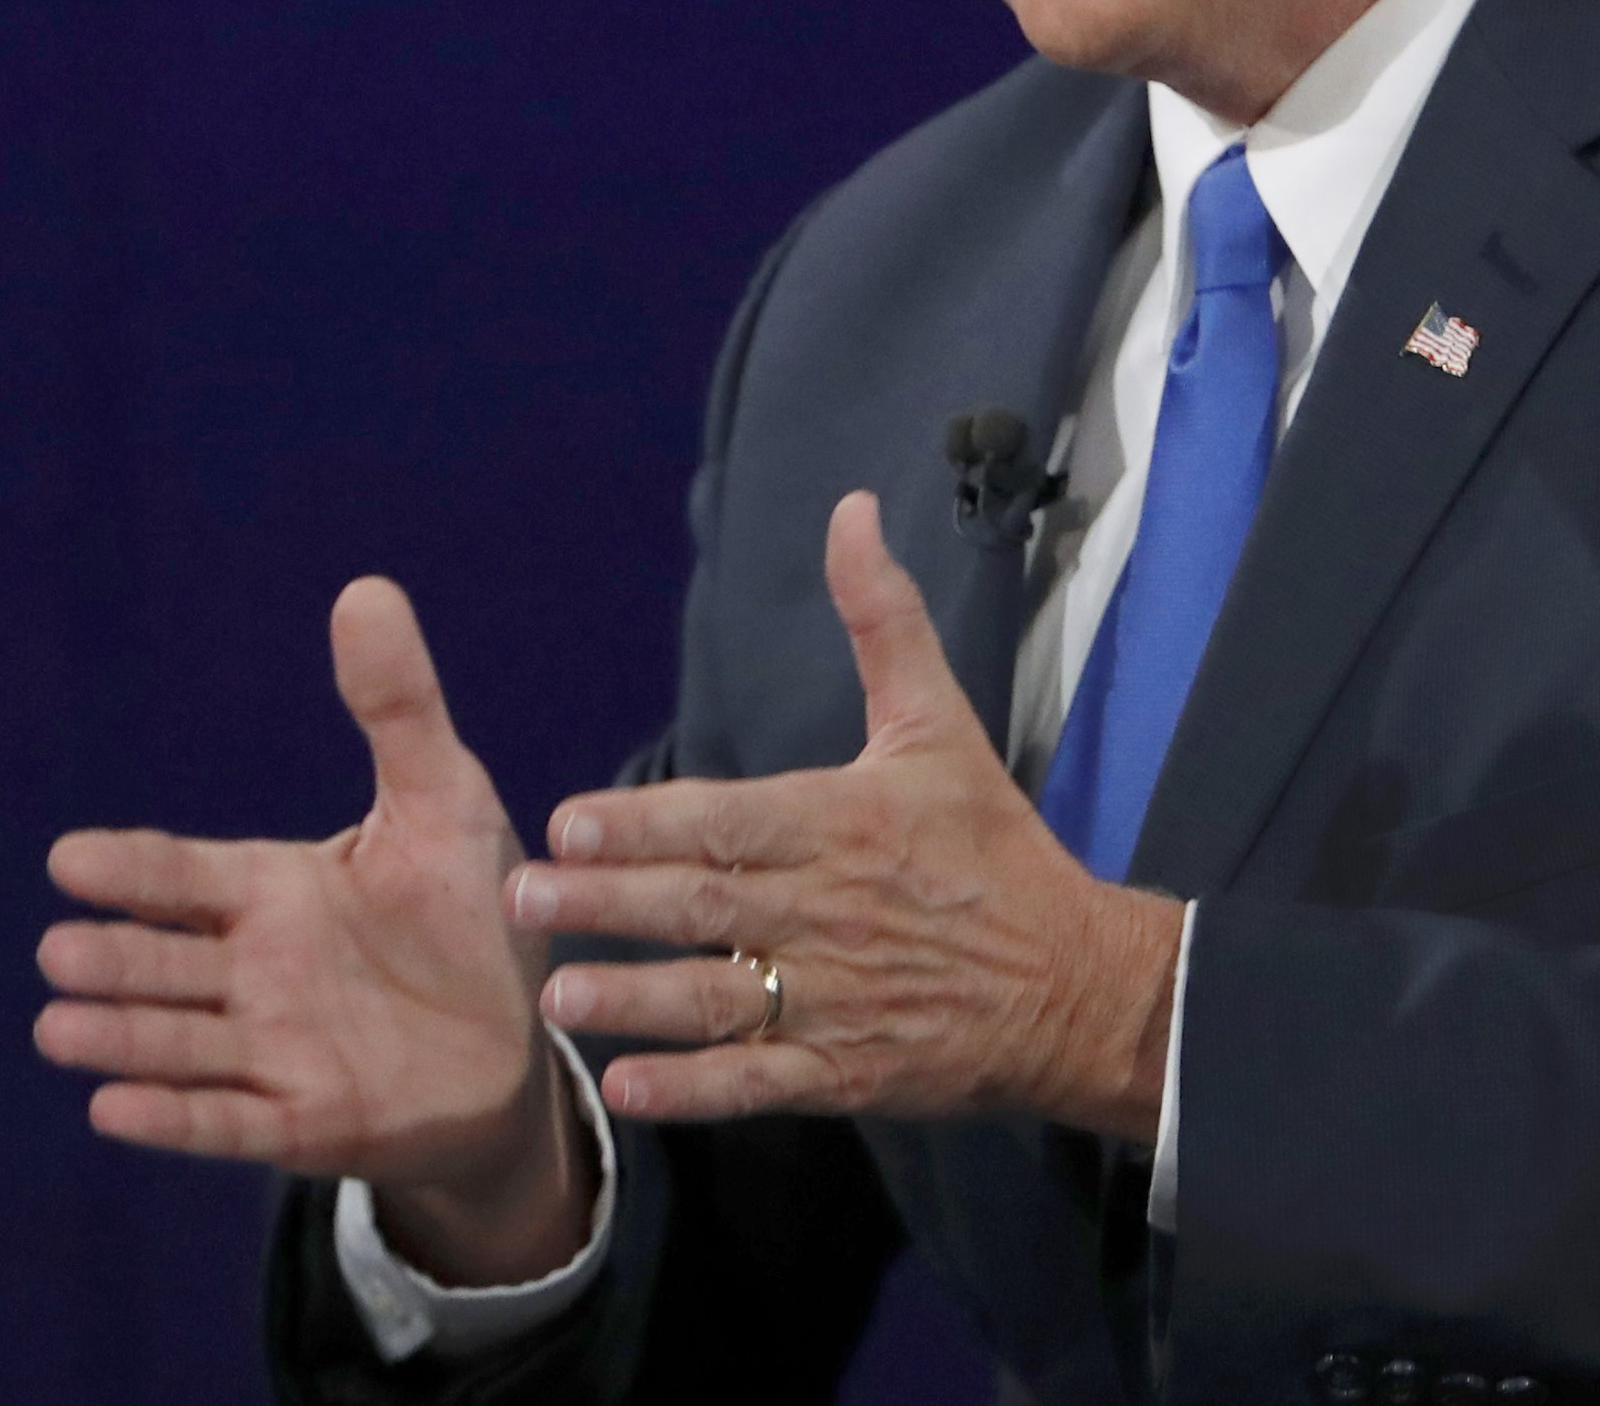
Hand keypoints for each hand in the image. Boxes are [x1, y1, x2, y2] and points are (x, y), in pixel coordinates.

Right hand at [33, 577, 590, 1282]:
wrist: (523, 1041)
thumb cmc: (470, 915)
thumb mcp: (445, 800)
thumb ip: (398, 707)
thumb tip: (365, 588)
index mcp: (276, 892)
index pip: (186, 876)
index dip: (133, 869)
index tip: (69, 858)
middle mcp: (259, 972)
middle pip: (168, 963)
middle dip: (116, 958)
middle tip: (58, 950)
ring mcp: (275, 1051)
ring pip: (182, 1042)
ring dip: (123, 1037)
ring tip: (58, 1027)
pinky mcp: (307, 1120)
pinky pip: (229, 1122)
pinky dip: (174, 1117)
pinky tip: (113, 1111)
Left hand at [511, 491, 1183, 1139]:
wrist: (1078, 983)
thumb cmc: (992, 848)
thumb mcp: (940, 724)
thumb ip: (883, 619)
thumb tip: (851, 511)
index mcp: (845, 824)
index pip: (729, 820)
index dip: (646, 823)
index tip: (565, 822)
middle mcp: (832, 910)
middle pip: (704, 905)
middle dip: (609, 903)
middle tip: (521, 900)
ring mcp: (839, 999)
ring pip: (719, 999)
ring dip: (634, 1000)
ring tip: (557, 998)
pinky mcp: (849, 1072)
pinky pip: (760, 1082)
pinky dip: (696, 1089)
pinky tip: (630, 1088)